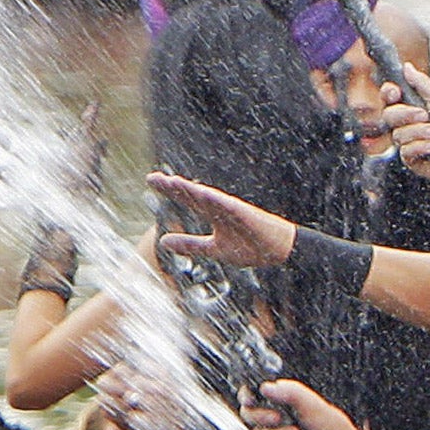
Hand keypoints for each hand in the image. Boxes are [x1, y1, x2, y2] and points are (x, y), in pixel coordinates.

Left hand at [146, 173, 298, 271]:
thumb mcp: (214, 249)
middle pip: (192, 193)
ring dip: (191, 189)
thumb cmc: (249, 248)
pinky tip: (202, 194)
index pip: (186, 198)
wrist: (278, 252)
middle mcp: (219, 207)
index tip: (151, 181)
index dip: (170, 190)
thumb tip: (164, 242)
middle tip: (152, 177)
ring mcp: (232, 209)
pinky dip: (216, 200)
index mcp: (212, 214)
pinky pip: (228, 205)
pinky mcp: (245, 214)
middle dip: (174, 186)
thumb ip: (190, 245)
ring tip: (172, 183)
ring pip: (207, 196)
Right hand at [245, 380, 361, 429]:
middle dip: (261, 416)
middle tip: (277, 417)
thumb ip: (290, 392)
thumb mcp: (310, 402)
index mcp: (279, 398)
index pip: (252, 394)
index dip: (247, 396)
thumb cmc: (329, 423)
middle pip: (249, 415)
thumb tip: (266, 388)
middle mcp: (273, 415)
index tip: (251, 398)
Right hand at [381, 70, 429, 180]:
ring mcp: (407, 141)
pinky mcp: (412, 158)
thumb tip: (406, 66)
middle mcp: (406, 122)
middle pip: (388, 116)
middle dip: (407, 114)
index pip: (389, 97)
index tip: (396, 92)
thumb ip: (421, 82)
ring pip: (398, 135)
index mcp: (411, 104)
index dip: (388, 93)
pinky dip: (422, 147)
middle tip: (425, 115)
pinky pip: (406, 151)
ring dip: (420, 132)